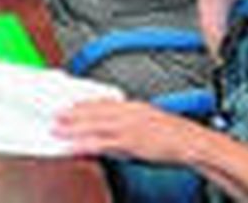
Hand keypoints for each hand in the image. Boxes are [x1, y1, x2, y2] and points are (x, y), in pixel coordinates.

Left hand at [55, 99, 205, 162]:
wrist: (193, 143)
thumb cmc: (173, 136)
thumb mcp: (149, 122)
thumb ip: (128, 124)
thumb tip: (111, 132)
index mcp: (133, 106)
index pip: (102, 102)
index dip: (83, 103)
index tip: (68, 104)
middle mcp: (128, 113)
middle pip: (94, 111)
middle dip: (72, 113)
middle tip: (54, 114)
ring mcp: (129, 127)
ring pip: (94, 125)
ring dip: (73, 127)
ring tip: (56, 128)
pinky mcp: (131, 143)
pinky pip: (102, 143)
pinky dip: (85, 144)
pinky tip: (73, 147)